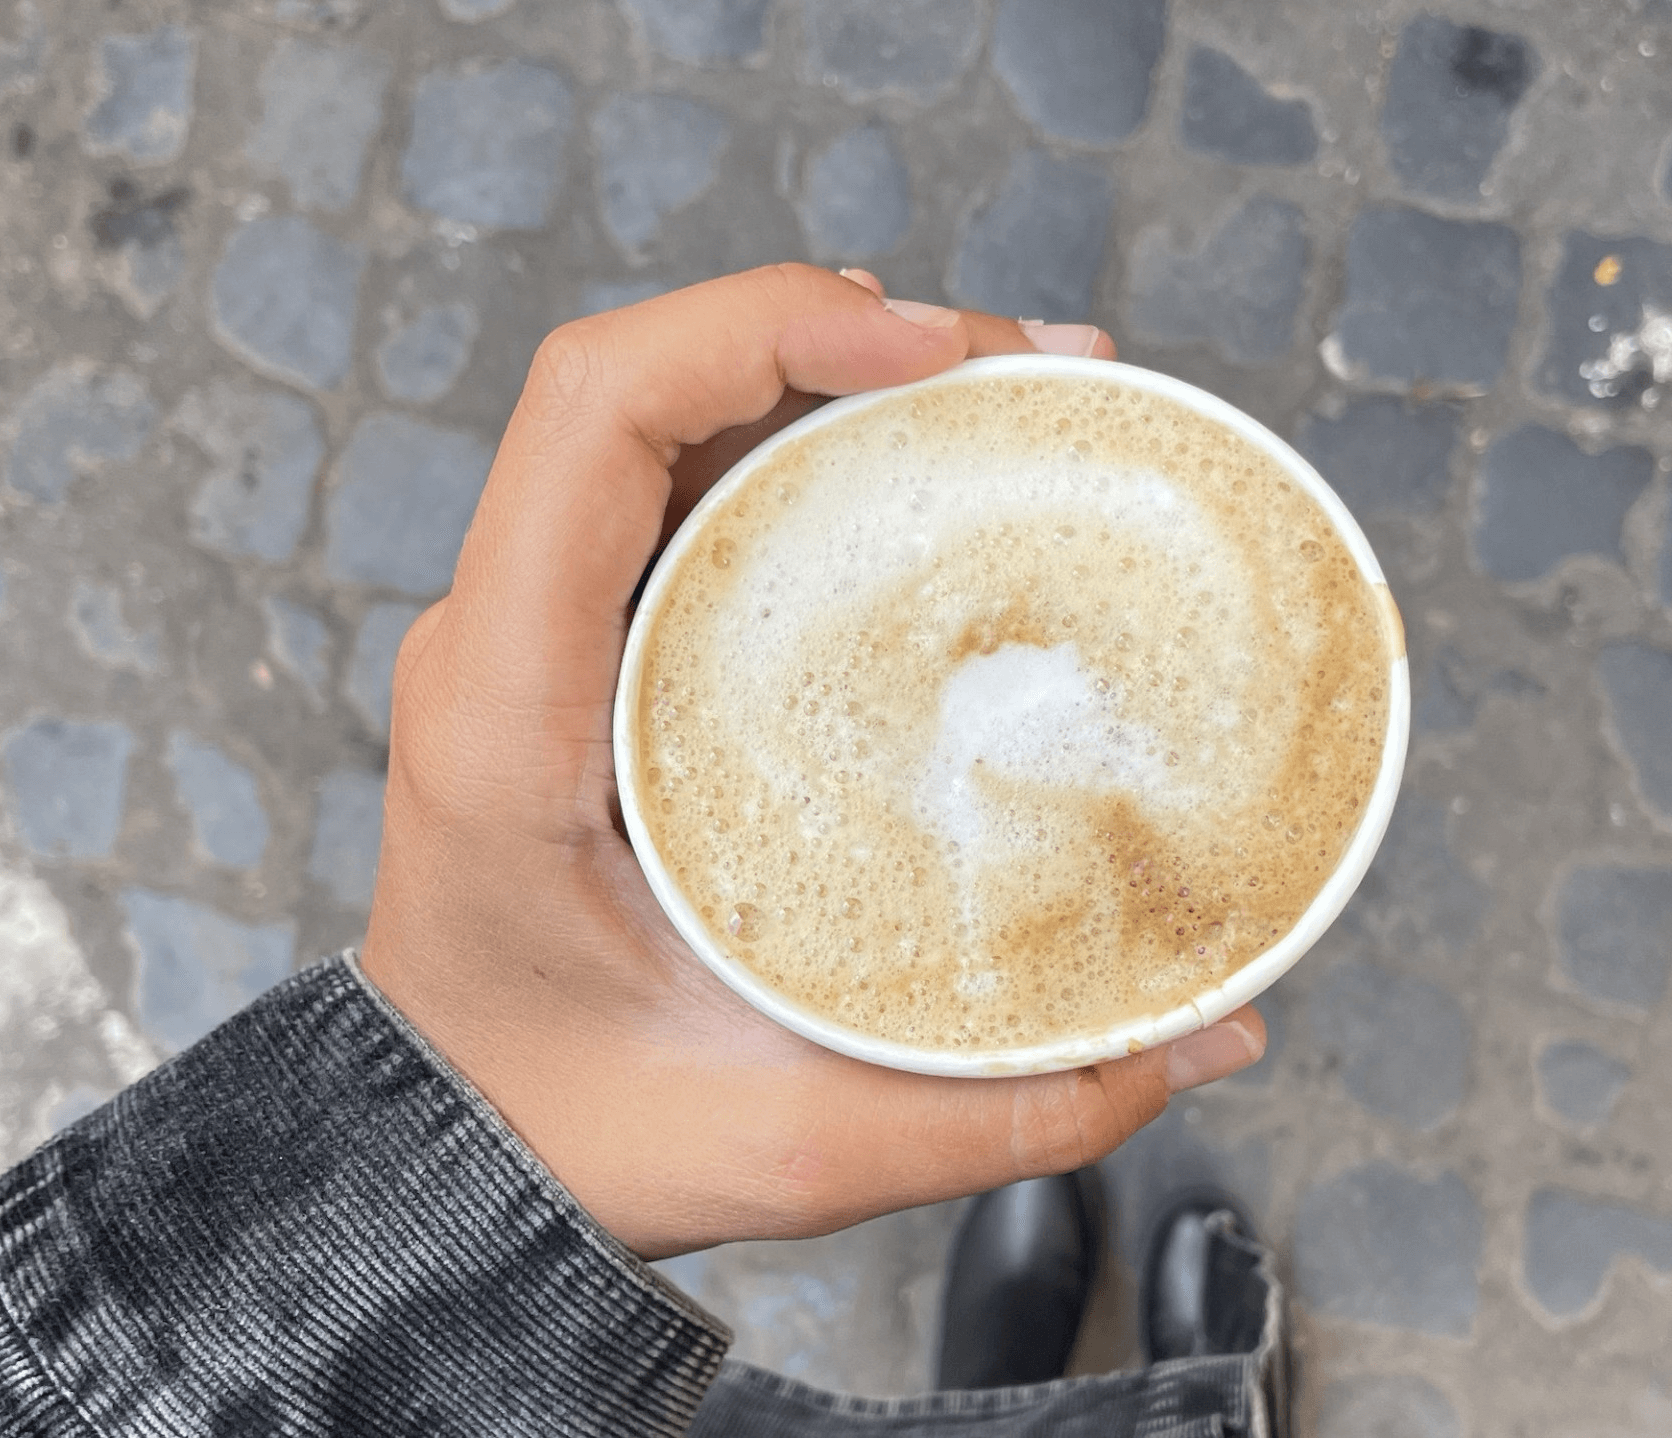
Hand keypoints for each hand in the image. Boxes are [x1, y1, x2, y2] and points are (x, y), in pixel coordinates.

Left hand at [359, 264, 1266, 1258]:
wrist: (460, 1161)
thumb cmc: (583, 1141)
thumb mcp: (796, 1138)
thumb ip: (1012, 1105)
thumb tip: (1211, 1036)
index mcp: (511, 710)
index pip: (598, 415)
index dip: (762, 325)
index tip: (934, 348)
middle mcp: (505, 639)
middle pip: (657, 387)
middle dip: (852, 339)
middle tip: (1039, 376)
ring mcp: (537, 635)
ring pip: (676, 426)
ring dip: (834, 381)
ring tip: (1006, 402)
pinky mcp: (584, 653)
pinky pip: (683, 494)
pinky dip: (804, 451)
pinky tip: (920, 480)